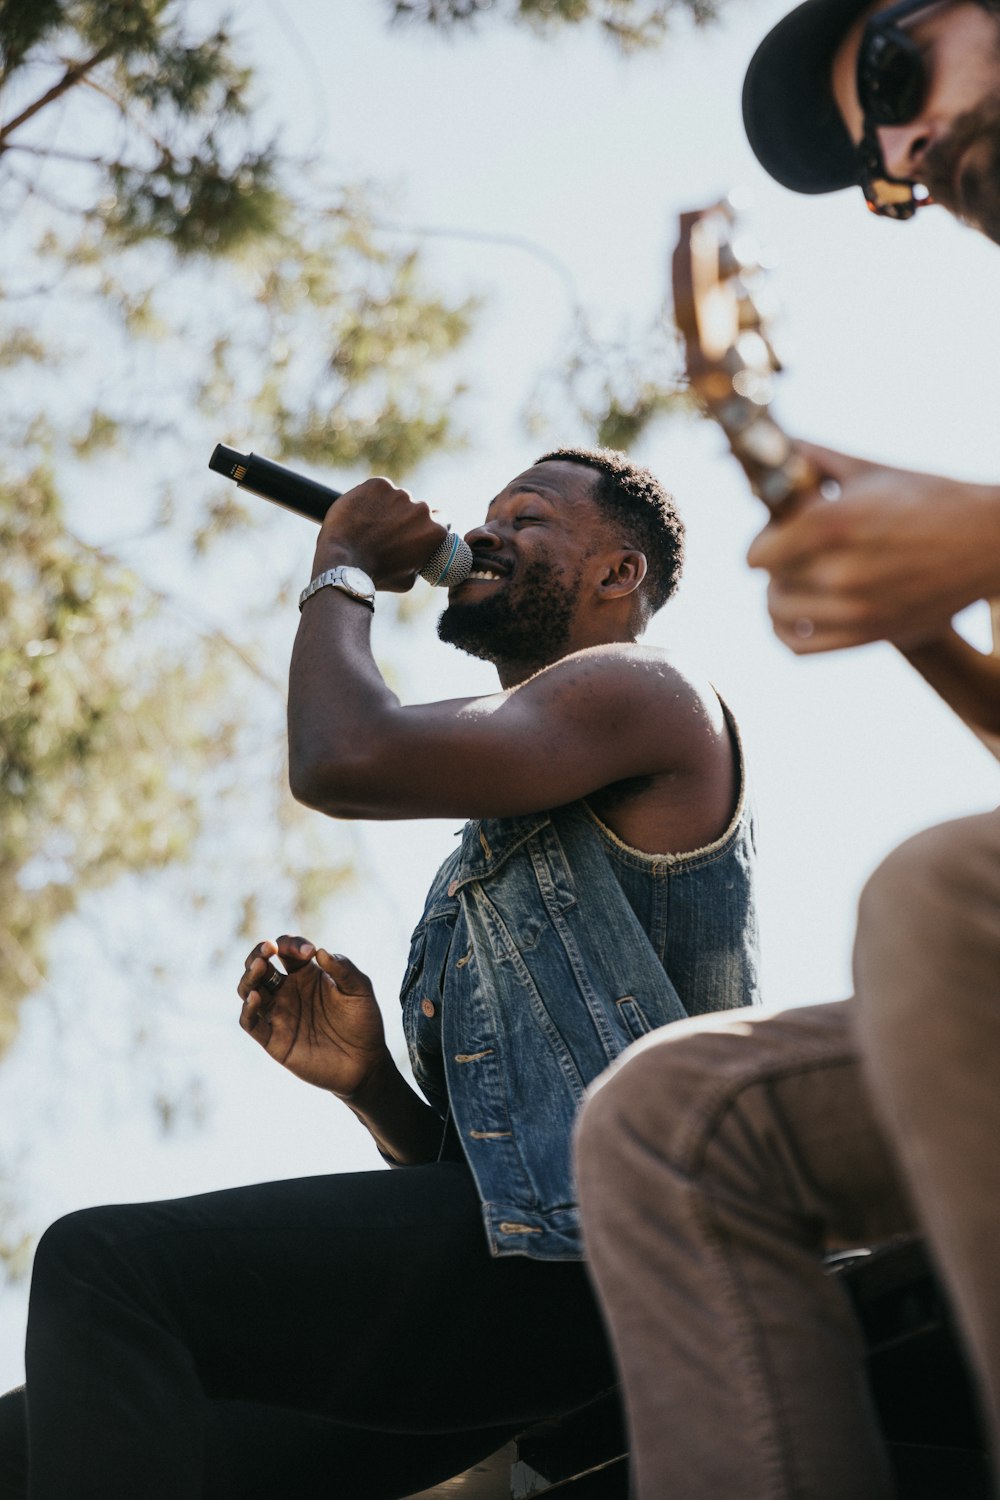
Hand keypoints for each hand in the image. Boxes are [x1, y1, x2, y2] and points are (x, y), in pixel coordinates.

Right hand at [237, 936, 388, 1097]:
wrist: (364, 1063)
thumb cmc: (363, 1022)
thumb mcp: (360, 990)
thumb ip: (344, 969)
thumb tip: (320, 951)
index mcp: (306, 975)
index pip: (286, 950)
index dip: (291, 944)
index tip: (309, 952)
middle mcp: (287, 991)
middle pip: (260, 965)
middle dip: (259, 953)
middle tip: (269, 948)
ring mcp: (278, 1014)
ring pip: (249, 989)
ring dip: (249, 976)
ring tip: (259, 966)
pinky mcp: (273, 1039)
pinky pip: (250, 1022)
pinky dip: (247, 1009)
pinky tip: (256, 997)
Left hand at [311, 477, 449, 591]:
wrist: (343, 560)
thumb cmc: (376, 575)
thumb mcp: (408, 579)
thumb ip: (419, 562)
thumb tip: (419, 558)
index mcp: (434, 531)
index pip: (442, 520)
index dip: (429, 525)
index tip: (417, 531)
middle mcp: (421, 508)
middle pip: (418, 508)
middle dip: (406, 518)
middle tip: (388, 532)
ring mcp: (399, 494)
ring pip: (397, 498)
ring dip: (388, 508)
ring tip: (370, 526)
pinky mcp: (378, 484)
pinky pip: (378, 490)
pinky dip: (371, 499)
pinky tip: (361, 514)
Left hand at [747, 442, 999, 652]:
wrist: (988, 542)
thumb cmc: (930, 499)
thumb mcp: (872, 469)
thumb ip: (815, 458)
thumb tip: (774, 448)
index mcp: (835, 523)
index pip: (757, 553)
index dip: (763, 540)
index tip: (777, 532)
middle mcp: (841, 570)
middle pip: (769, 579)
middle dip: (777, 561)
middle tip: (798, 550)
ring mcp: (855, 609)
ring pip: (778, 612)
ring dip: (779, 594)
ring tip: (797, 579)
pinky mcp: (869, 634)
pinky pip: (799, 646)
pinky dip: (785, 631)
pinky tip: (794, 613)